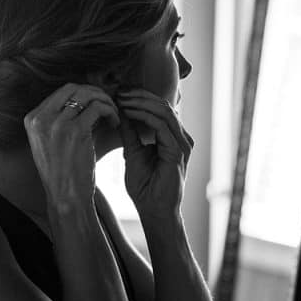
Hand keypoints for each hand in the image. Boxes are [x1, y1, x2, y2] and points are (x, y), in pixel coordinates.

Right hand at [23, 83, 120, 212]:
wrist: (65, 196)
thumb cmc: (62, 172)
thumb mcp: (50, 142)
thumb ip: (60, 119)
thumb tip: (85, 98)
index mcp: (32, 119)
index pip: (60, 92)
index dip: (82, 93)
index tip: (95, 102)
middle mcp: (41, 118)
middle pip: (72, 88)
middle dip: (94, 92)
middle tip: (108, 103)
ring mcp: (57, 123)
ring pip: (87, 96)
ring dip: (105, 101)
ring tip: (113, 114)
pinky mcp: (75, 130)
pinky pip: (98, 108)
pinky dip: (111, 112)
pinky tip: (115, 123)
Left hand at [116, 89, 193, 220]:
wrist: (153, 210)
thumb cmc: (144, 186)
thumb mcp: (132, 153)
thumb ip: (130, 133)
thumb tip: (121, 112)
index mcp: (172, 137)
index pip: (159, 108)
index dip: (140, 97)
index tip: (118, 92)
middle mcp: (181, 138)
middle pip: (163, 105)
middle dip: (139, 95)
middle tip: (119, 90)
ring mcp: (182, 144)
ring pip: (164, 111)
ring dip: (140, 102)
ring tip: (121, 98)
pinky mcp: (178, 152)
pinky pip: (161, 126)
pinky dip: (143, 116)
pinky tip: (128, 112)